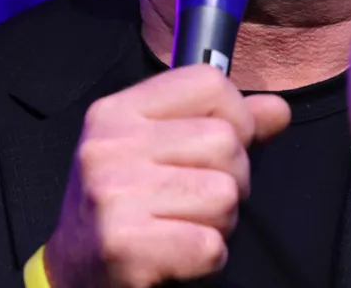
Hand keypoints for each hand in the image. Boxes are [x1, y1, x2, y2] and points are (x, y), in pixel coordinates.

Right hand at [43, 64, 291, 287]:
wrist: (73, 273)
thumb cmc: (125, 207)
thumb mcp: (158, 150)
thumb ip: (220, 124)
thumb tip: (278, 110)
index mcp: (117, 111)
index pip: (209, 82)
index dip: (237, 116)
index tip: (223, 148)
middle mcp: (109, 146)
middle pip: (226, 142)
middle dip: (231, 180)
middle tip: (197, 202)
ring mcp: (112, 195)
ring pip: (224, 195)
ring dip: (219, 223)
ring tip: (184, 227)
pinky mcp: (123, 245)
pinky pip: (209, 246)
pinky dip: (207, 259)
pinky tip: (177, 255)